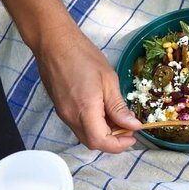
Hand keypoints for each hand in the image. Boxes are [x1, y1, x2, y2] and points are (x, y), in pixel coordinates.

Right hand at [34, 26, 140, 152]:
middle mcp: (71, 117)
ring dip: (104, 133)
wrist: (54, 44)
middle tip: (129, 127)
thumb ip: (119, 107)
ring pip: (85, 135)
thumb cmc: (83, 57)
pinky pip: (79, 125)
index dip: (118, 145)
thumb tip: (132, 126)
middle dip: (113, 141)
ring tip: (119, 118)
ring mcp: (63, 114)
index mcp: (84, 110)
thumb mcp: (109, 80)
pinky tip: (104, 112)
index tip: (133, 136)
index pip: (100, 142)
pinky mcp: (61, 109)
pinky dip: (94, 125)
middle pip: (92, 143)